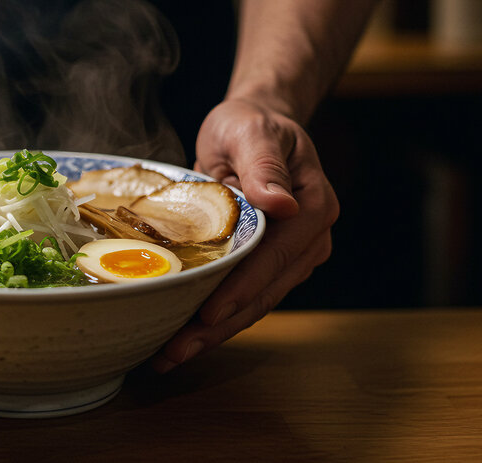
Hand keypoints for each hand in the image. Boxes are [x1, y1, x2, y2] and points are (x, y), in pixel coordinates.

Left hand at [150, 98, 338, 371]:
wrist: (255, 126)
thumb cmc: (251, 124)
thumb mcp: (251, 130)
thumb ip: (263, 164)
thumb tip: (282, 204)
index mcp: (312, 207)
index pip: (275, 257)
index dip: (241, 289)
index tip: (208, 314)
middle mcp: (310, 239)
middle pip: (264, 292)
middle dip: (219, 326)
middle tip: (174, 352)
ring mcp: (293, 257)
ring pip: (254, 304)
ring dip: (213, 333)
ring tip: (169, 356)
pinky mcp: (270, 265)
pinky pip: (244, 297)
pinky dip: (215, 320)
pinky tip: (181, 337)